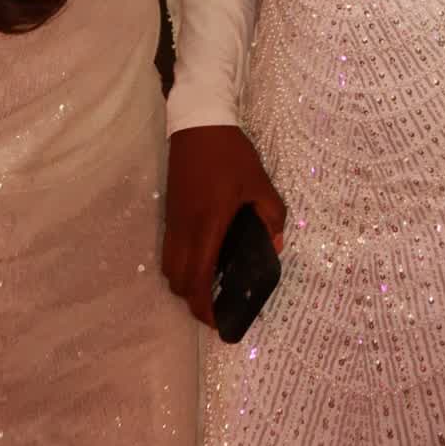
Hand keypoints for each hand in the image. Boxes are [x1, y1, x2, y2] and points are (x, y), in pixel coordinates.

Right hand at [163, 127, 285, 328]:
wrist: (198, 124)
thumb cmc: (231, 155)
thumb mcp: (260, 183)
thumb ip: (272, 217)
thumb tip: (275, 246)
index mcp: (207, 226)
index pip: (197, 280)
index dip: (204, 308)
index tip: (219, 321)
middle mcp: (183, 230)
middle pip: (177, 282)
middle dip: (193, 300)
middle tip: (217, 302)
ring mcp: (172, 222)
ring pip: (168, 268)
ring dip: (185, 282)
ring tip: (211, 281)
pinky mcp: (169, 213)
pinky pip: (170, 251)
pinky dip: (182, 264)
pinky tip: (205, 255)